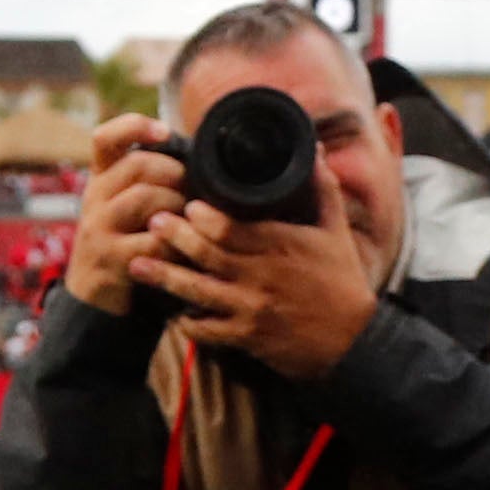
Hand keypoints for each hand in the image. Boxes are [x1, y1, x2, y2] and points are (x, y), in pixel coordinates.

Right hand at [63, 114, 189, 315]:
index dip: (135, 126)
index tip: (165, 132)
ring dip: (178, 205)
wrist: (95, 297)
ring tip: (188, 219)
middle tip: (190, 189)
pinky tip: (183, 247)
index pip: (105, 138)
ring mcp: (99, 229)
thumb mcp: (126, 205)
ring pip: (145, 198)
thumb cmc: (126, 241)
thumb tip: (199, 155)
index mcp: (101, 179)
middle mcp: (94, 199)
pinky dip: (177, 242)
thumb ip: (150, 180)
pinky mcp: (111, 259)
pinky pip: (154, 241)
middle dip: (174, 172)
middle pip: (137, 165)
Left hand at [140, 157, 379, 381]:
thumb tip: (312, 148)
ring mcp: (251, 308)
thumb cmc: (342, 280)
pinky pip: (207, 330)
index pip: (233, 228)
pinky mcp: (247, 337)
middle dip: (175, 238)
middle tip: (151, 221)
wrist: (352, 341)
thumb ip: (322, 187)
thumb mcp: (335, 230)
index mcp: (281, 246)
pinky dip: (185, 321)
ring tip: (137, 264)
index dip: (204, 217)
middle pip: (208, 254)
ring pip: (198, 291)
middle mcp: (261, 276)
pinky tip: (169, 312)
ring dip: (165, 277)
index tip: (187, 205)